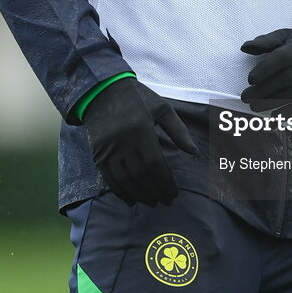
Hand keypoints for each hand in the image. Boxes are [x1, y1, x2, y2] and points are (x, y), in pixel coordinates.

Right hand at [83, 78, 197, 206]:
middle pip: (141, 175)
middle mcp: (124, 141)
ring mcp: (109, 149)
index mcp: (142, 129)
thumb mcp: (162, 108)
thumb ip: (178, 130)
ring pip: (125, 180)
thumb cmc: (137, 97)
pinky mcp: (97, 153)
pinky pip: (109, 179)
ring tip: (152, 202)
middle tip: (166, 201)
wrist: (102, 90)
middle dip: (155, 191)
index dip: (165, 181)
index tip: (174, 192)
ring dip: (140, 195)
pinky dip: (120, 192)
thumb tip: (194, 152)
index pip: (155, 164)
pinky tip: (131, 200)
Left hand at [240, 29, 291, 113]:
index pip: (282, 58)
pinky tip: (276, 117)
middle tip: (246, 98)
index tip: (250, 79)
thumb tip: (245, 47)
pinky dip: (290, 113)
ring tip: (254, 108)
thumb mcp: (288, 36)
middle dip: (263, 90)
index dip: (266, 69)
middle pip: (285, 79)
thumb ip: (266, 41)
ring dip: (273, 103)